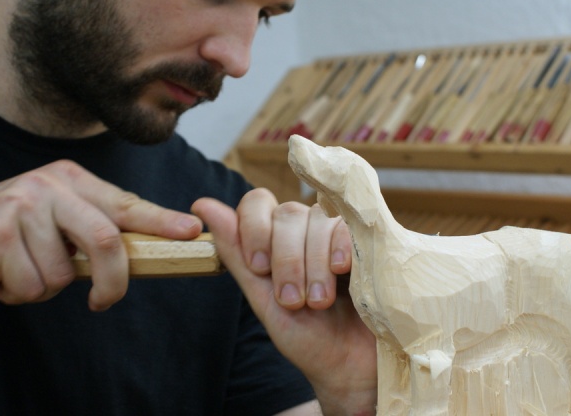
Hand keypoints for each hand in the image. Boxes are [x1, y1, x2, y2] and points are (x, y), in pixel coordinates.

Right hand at [0, 160, 201, 313]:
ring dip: (44, 287)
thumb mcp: (53, 219)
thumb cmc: (8, 235)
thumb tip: (147, 249)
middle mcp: (49, 185)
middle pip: (105, 239)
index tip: (192, 230)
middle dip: (112, 281)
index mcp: (70, 179)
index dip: (161, 220)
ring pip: (64, 273)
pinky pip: (31, 285)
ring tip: (20, 269)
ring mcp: (22, 206)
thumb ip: (92, 228)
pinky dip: (18, 293)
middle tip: (101, 301)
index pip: (126, 203)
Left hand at [193, 189, 376, 413]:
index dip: (254, 229)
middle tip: (293, 301)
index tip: (259, 269)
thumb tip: (203, 206)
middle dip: (285, 259)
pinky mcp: (367, 240)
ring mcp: (338, 232)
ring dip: (312, 264)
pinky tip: (341, 271)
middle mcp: (307, 228)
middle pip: (286, 213)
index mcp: (277, 239)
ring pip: (316, 219)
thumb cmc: (308, 337)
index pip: (257, 202)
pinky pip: (347, 226)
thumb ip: (237, 255)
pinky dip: (338, 248)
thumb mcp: (264, 300)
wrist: (352, 368)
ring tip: (319, 302)